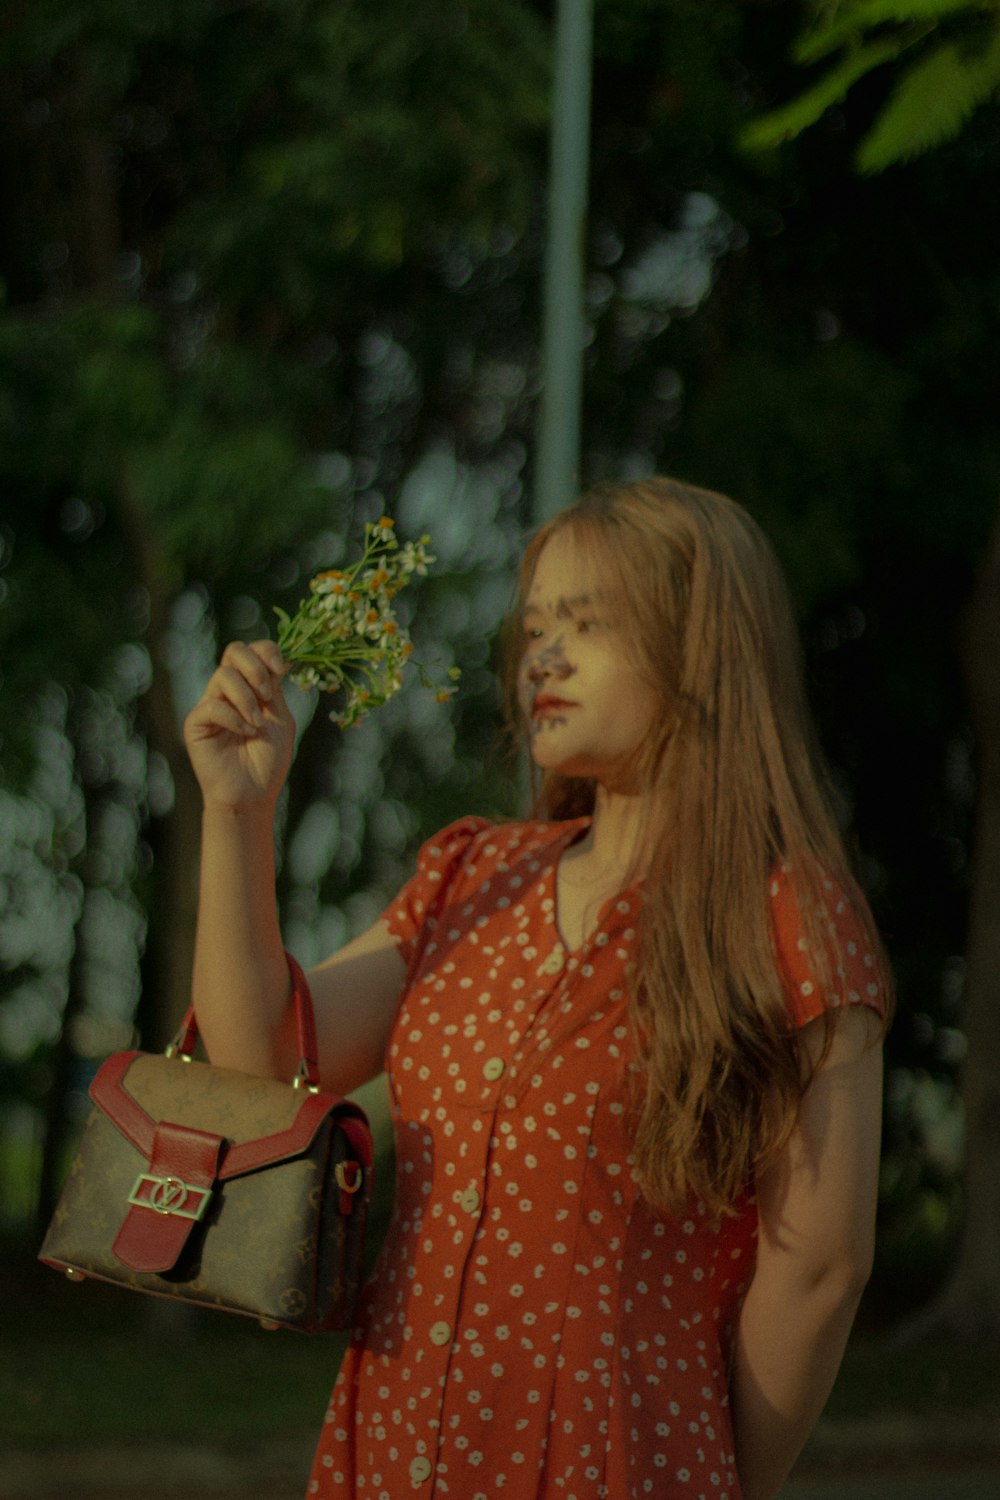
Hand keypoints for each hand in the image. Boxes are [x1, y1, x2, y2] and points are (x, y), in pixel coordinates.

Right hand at [184, 641, 295, 809]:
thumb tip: (278, 658)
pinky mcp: (196, 723)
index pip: (253, 650)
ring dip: (247, 699)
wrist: (253, 794)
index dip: (267, 652)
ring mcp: (211, 705)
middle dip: (255, 668)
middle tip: (267, 694)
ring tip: (257, 724)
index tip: (281, 669)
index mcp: (251, 686)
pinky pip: (212, 705)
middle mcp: (228, 692)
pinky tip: (245, 733)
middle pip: (234, 651)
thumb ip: (275, 688)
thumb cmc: (268, 760)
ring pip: (224, 676)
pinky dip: (234, 718)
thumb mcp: (280, 717)